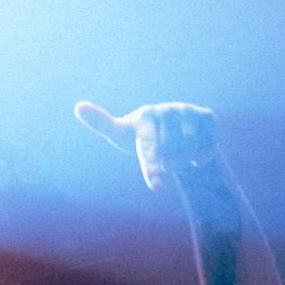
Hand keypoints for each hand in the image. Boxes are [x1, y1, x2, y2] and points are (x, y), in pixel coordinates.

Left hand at [76, 101, 216, 190]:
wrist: (181, 138)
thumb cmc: (146, 137)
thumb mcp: (122, 135)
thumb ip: (102, 123)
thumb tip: (77, 105)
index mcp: (145, 115)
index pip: (146, 147)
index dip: (149, 164)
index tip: (150, 179)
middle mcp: (167, 109)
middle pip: (170, 156)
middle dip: (169, 165)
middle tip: (167, 157)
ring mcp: (187, 110)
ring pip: (189, 152)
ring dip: (186, 161)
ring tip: (180, 152)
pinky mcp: (206, 115)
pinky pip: (207, 148)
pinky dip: (203, 157)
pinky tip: (197, 151)